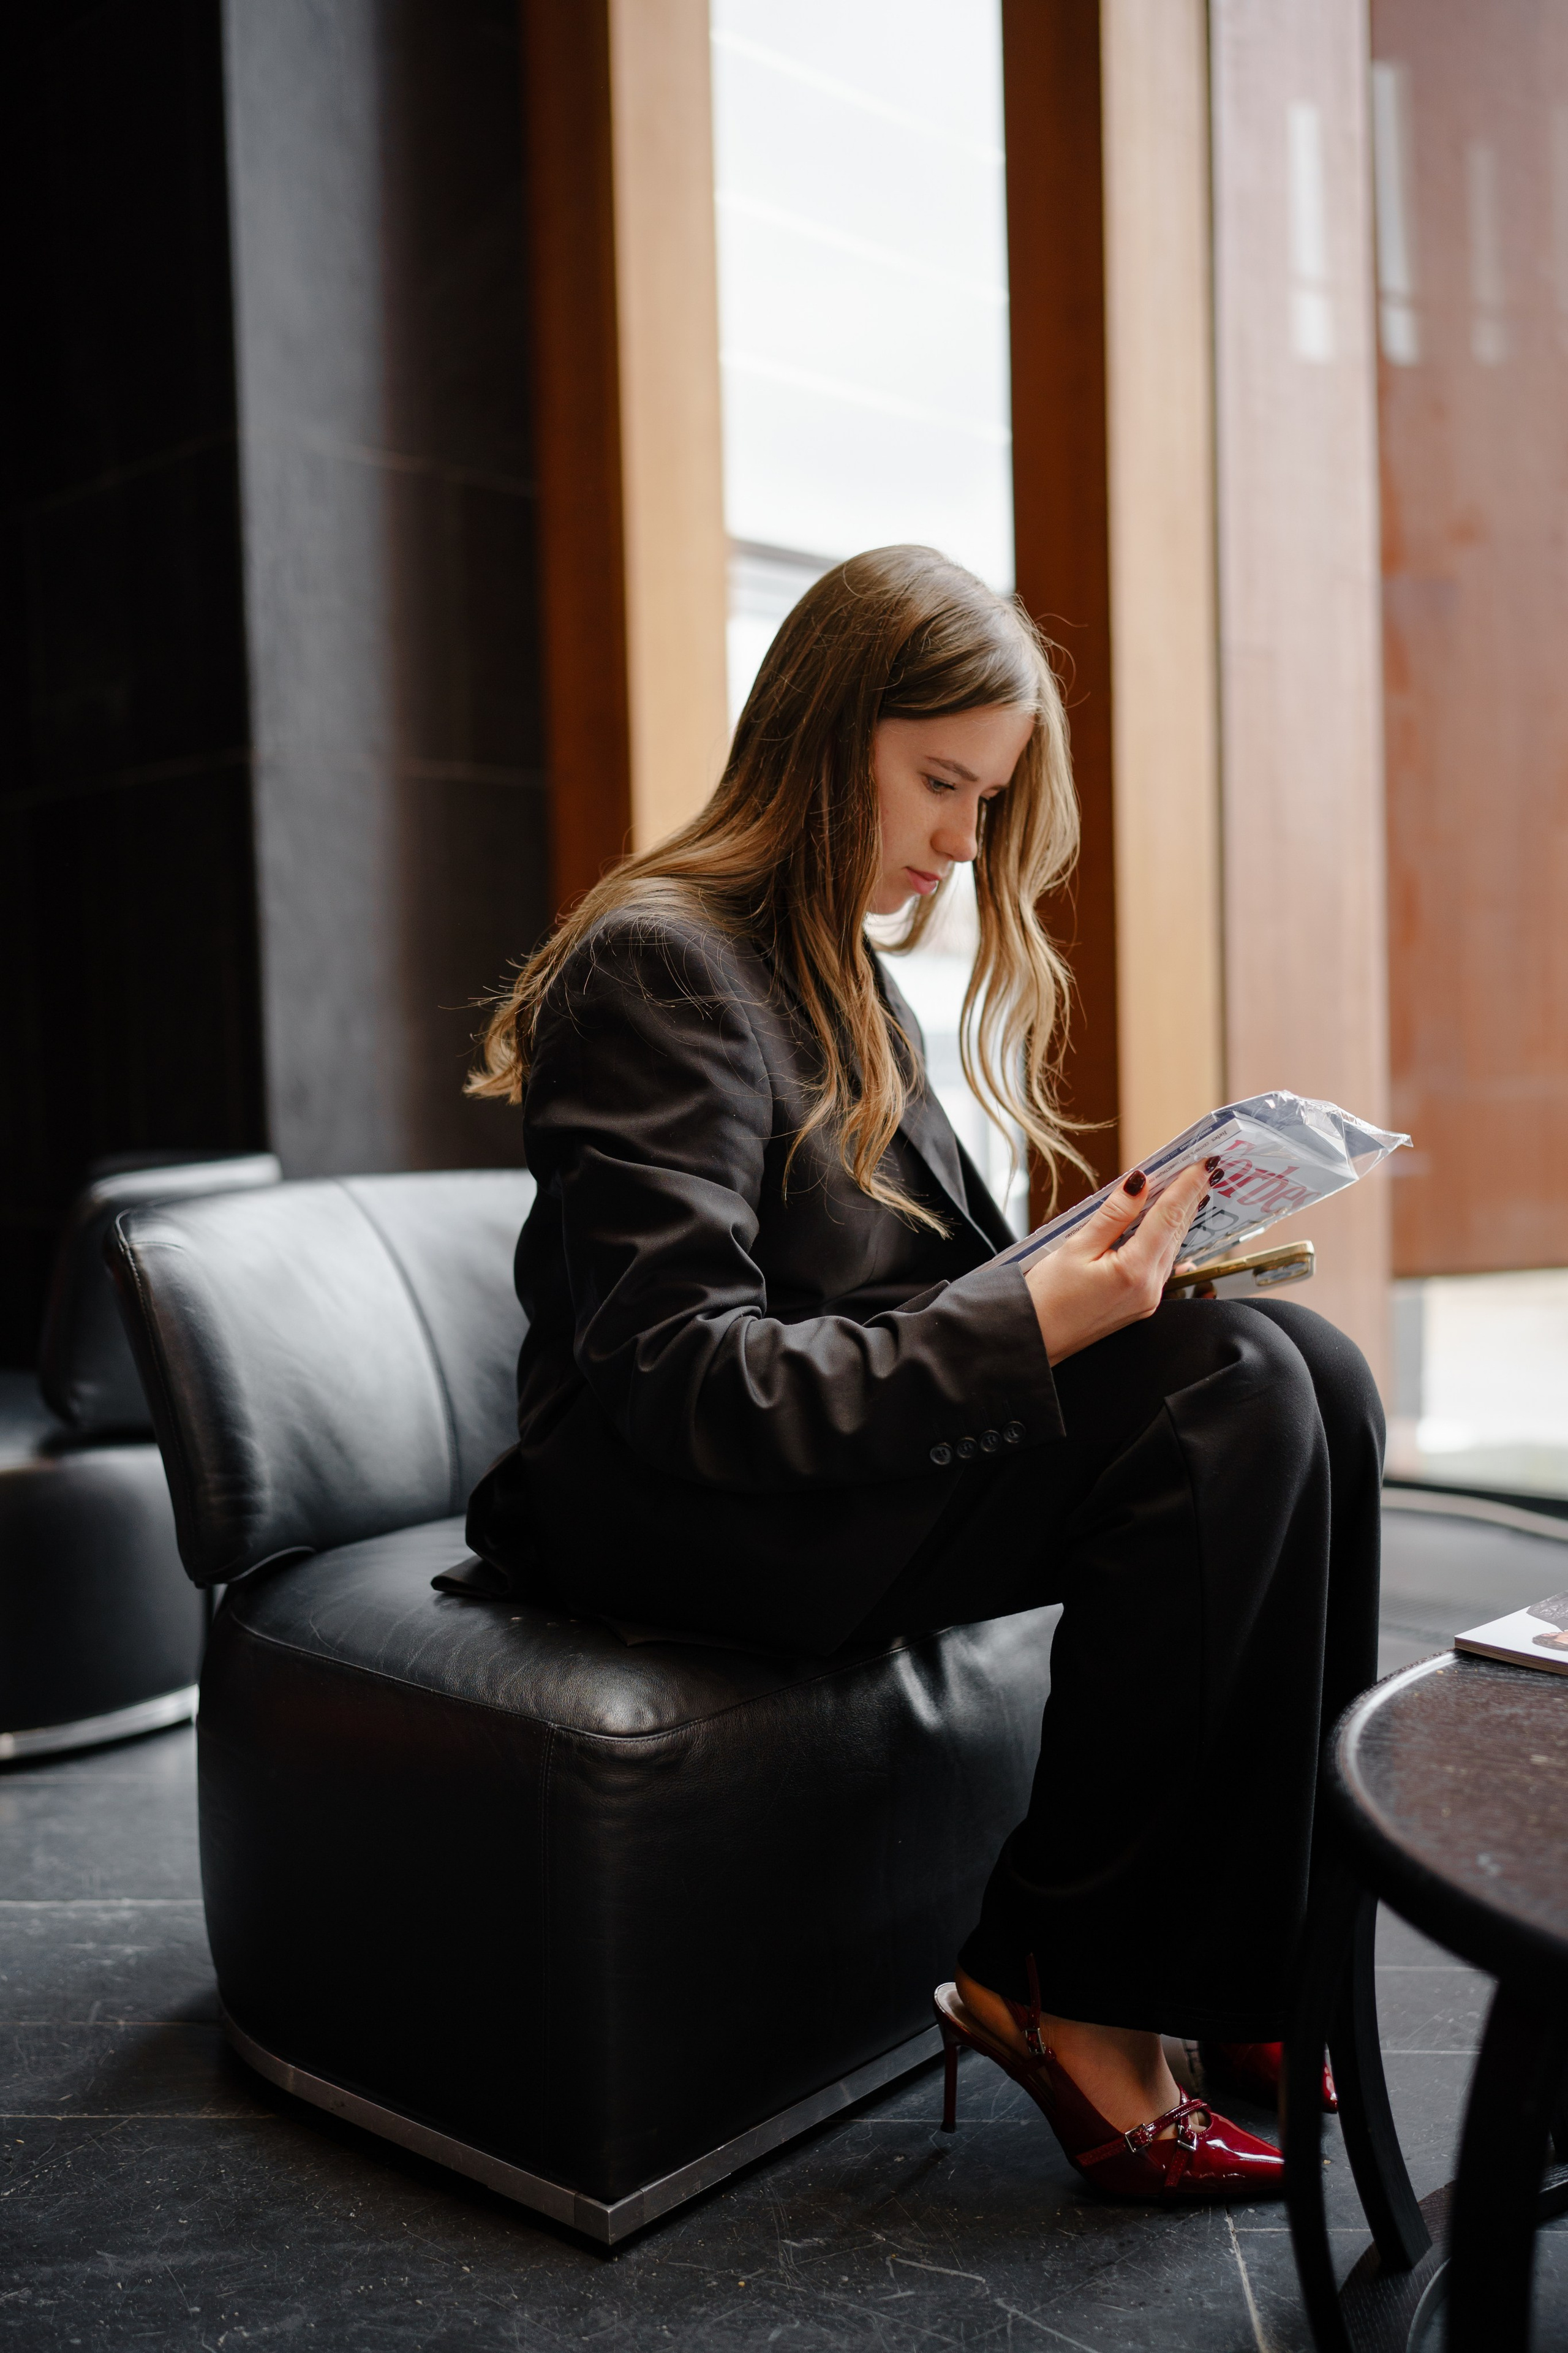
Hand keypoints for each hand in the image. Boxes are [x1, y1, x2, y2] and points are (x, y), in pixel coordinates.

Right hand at [1024, 1160, 1213, 1367]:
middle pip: (1176, 1231)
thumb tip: (1138, 1185)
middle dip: (1189, 1197)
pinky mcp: (1142, 1304)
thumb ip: (1113, 1215)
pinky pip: (1162, 1263)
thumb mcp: (1076, 1247)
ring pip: (1172, 1247)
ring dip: (1180, 1216)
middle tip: (1201, 1167)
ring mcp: (1149, 1299)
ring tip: (1188, 1187)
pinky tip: (1167, 1223)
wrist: (1035, 1341)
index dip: (1186, 1186)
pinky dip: (1167, 1237)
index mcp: (1135, 1271)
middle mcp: (1150, 1288)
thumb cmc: (1046, 1299)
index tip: (1201, 1162)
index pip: (1169, 1217)